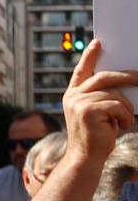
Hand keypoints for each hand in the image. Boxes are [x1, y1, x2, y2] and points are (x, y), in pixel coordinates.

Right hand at [62, 40, 137, 164]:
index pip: (82, 70)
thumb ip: (103, 96)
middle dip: (126, 76)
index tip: (98, 43)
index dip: (90, 56)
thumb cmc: (96, 135)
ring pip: (114, 94)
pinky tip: (122, 126)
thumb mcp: (97, 112)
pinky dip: (125, 116)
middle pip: (104, 77)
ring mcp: (79, 102)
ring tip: (124, 120)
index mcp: (73, 95)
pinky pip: (116, 105)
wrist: (86, 157)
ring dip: (126, 108)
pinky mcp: (88, 110)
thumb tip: (126, 81)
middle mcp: (73, 96)